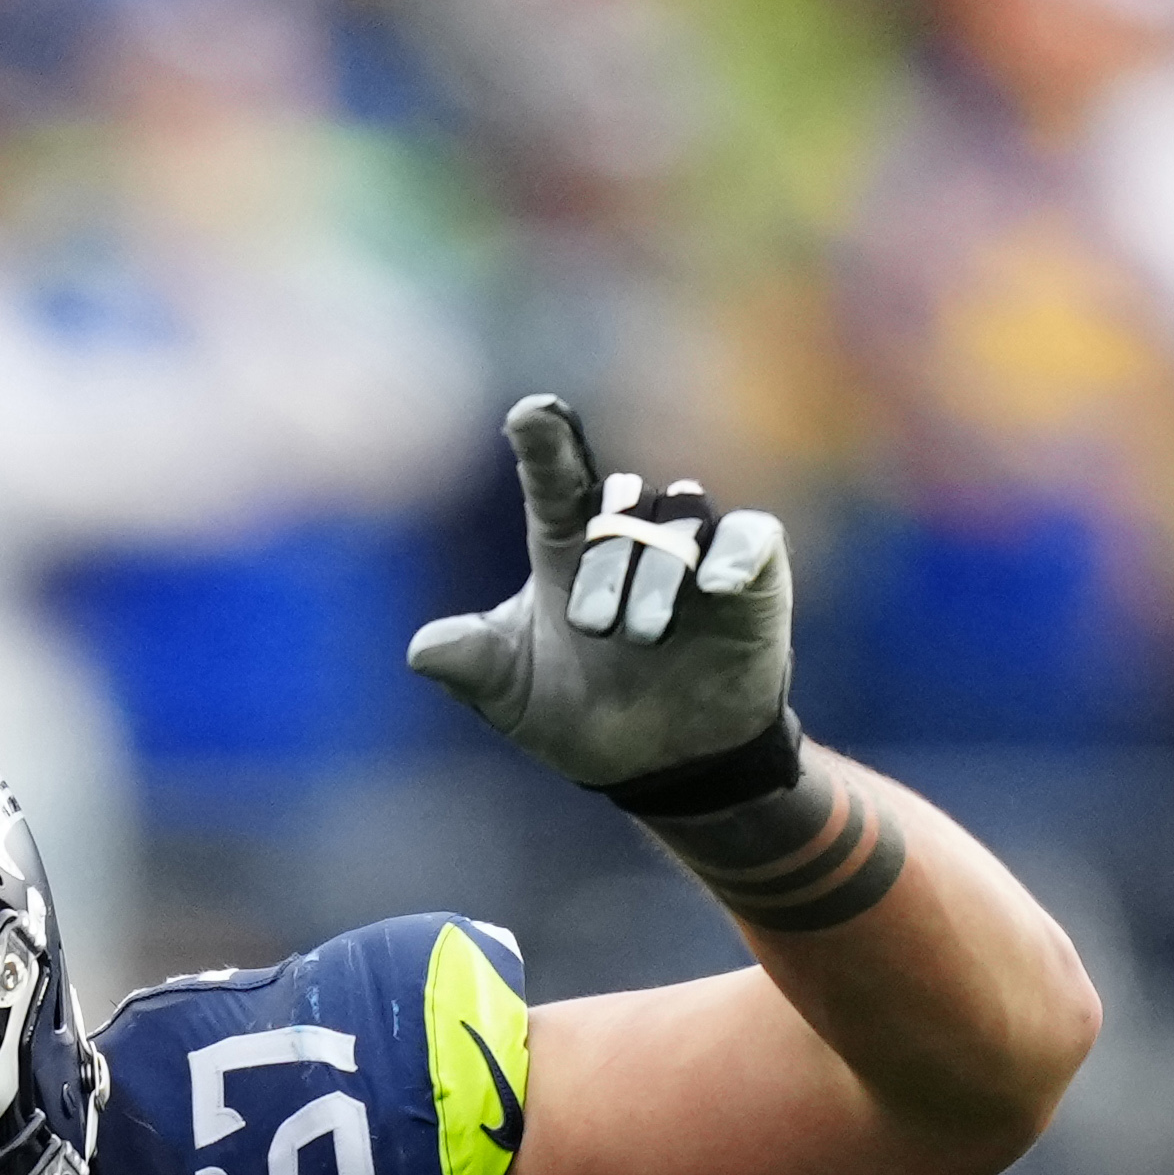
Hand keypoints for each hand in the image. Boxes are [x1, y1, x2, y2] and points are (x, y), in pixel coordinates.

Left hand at [404, 395, 795, 796]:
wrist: (656, 761)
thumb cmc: (578, 710)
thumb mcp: (511, 694)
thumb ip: (472, 664)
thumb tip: (421, 649)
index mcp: (566, 546)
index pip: (553, 478)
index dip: (544, 442)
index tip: (530, 413)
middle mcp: (629, 533)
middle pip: (616, 501)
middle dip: (602, 560)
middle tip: (593, 626)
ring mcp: (692, 548)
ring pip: (677, 519)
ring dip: (657, 573)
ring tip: (642, 636)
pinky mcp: (752, 571)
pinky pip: (750, 537)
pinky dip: (734, 553)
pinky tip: (717, 584)